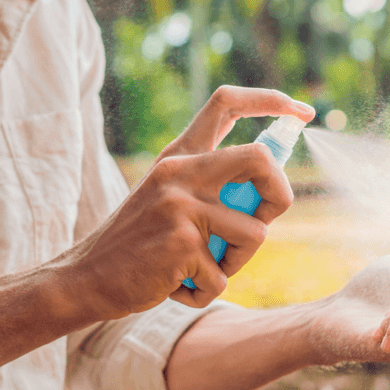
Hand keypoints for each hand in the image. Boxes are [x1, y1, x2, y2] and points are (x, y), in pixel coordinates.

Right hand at [68, 86, 314, 318]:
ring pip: (256, 233)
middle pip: (261, 160)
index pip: (226, 102)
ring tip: (203, 267)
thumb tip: (275, 177)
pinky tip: (178, 285)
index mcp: (180, 155)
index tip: (303, 112)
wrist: (86, 278)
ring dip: (238, 262)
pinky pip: (224, 277)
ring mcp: (181, 206)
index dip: (270, 100)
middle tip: (263, 220)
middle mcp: (180, 171)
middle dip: (280, 195)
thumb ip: (213, 182)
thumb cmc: (142, 242)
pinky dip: (207, 290)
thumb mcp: (171, 196)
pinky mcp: (182, 244)